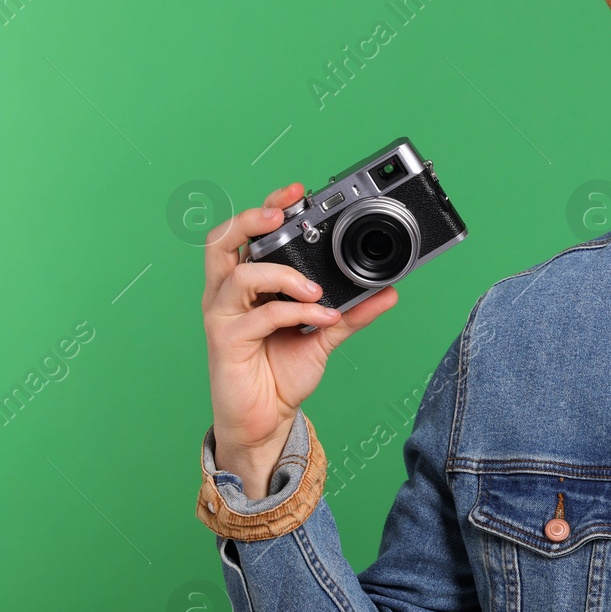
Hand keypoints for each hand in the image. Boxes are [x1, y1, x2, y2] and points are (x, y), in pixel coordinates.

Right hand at [201, 181, 397, 495]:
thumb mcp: (324, 336)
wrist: (266, 419)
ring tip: (317, 290)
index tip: (297, 191)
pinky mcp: (226, 341)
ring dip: (284, 274)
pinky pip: (260, 315)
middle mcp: (228, 294)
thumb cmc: (281, 374)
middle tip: (283, 216)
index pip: (246, 234)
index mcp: (247, 285)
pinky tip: (321, 316)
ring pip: (240, 275)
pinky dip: (295, 311)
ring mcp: (223, 316)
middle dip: (252, 220)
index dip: (266, 207)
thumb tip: (387, 292)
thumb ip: (352, 313)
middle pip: (221, 240)